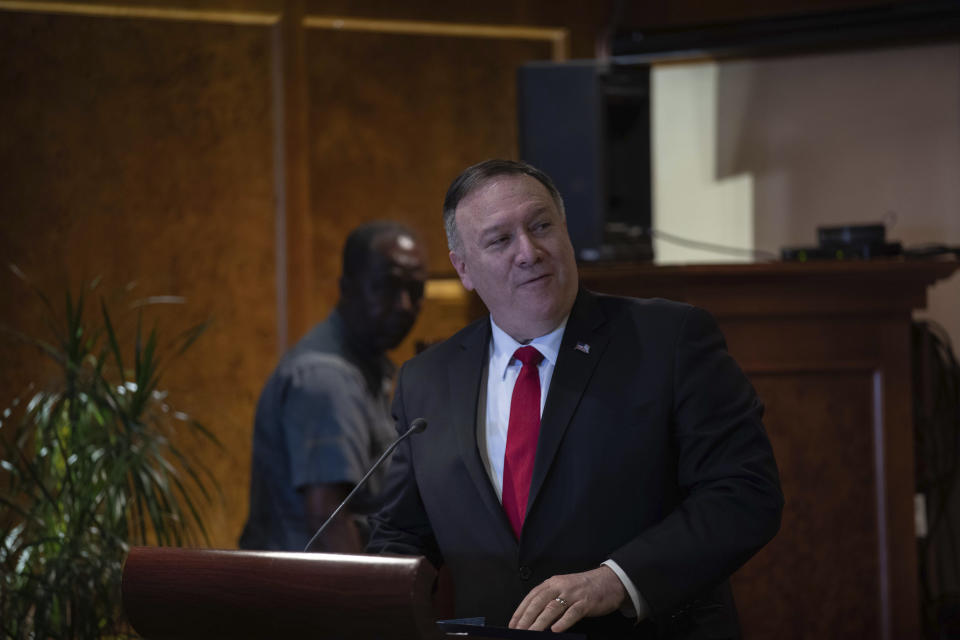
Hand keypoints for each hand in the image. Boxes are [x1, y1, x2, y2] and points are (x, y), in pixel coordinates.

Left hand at [509, 566, 626, 631]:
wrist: (609, 581)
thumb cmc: (583, 588)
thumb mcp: (563, 589)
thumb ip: (549, 600)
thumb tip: (533, 618)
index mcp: (552, 583)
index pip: (532, 596)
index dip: (521, 610)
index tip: (512, 624)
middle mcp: (560, 586)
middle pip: (539, 602)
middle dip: (527, 617)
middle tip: (518, 631)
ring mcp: (573, 594)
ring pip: (553, 608)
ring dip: (540, 622)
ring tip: (531, 632)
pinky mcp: (586, 603)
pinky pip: (572, 613)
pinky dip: (563, 622)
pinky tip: (555, 630)